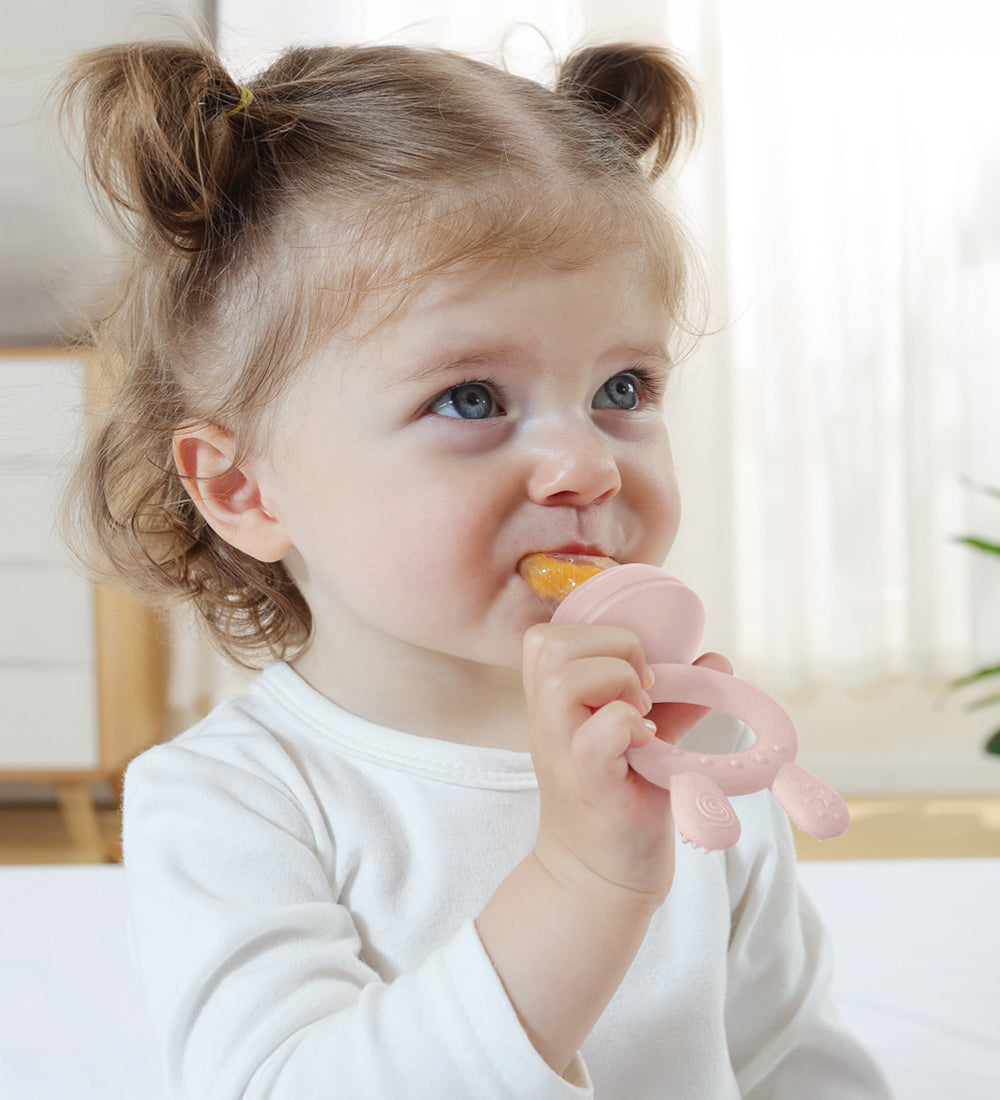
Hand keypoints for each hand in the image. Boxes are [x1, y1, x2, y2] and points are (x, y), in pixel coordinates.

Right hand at [523, 621, 732, 904]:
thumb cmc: (620, 803)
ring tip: (642, 713)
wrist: (598, 879)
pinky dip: (628, 725)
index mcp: (552, 704)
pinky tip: (647, 743)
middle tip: (643, 688)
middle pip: (549, 643)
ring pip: (564, 680)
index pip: (546, 636)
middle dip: (612, 648)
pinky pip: (598, 735)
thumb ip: (673, 700)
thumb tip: (715, 661)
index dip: (595, 635)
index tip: (634, 672)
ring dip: (617, 682)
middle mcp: (546, 722)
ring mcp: (561, 752)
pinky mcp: (589, 785)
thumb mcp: (639, 741)